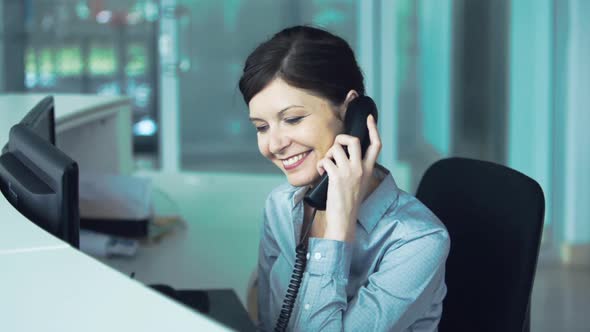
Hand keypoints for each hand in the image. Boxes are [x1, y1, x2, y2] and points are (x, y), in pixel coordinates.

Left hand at [316, 114, 381, 241]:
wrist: (344, 220)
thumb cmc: (349, 203)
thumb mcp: (359, 183)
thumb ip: (356, 168)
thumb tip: (343, 155)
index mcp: (369, 170)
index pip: (376, 145)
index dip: (373, 129)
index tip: (370, 119)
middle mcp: (361, 169)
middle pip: (353, 140)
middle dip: (340, 138)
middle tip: (335, 147)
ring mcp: (349, 172)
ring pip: (336, 149)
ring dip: (327, 154)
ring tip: (327, 165)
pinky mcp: (336, 177)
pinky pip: (325, 160)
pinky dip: (320, 164)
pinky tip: (321, 172)